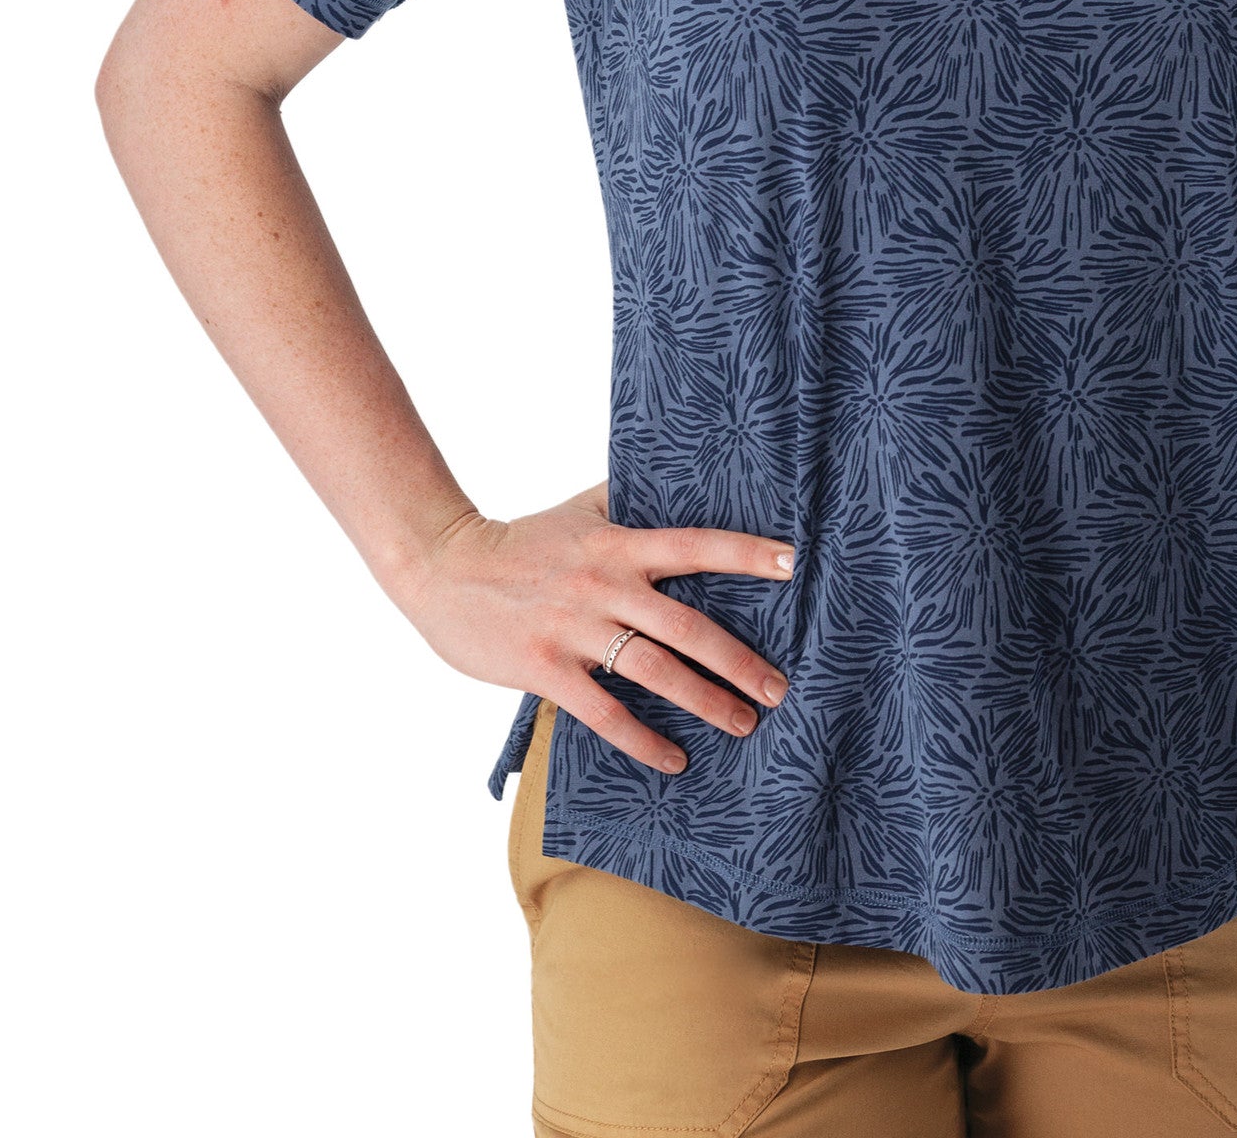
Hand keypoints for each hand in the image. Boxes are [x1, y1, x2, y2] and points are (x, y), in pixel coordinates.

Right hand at [389, 480, 793, 775]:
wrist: (444, 568)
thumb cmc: (521, 540)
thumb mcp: (580, 510)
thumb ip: (627, 501)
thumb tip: (674, 477)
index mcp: (619, 543)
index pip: (695, 544)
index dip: (745, 553)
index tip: (792, 565)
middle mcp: (605, 584)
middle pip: (688, 626)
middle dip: (739, 661)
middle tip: (778, 688)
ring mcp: (575, 628)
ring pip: (655, 672)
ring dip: (705, 702)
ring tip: (742, 724)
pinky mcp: (546, 668)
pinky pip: (604, 713)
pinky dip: (643, 740)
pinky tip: (674, 759)